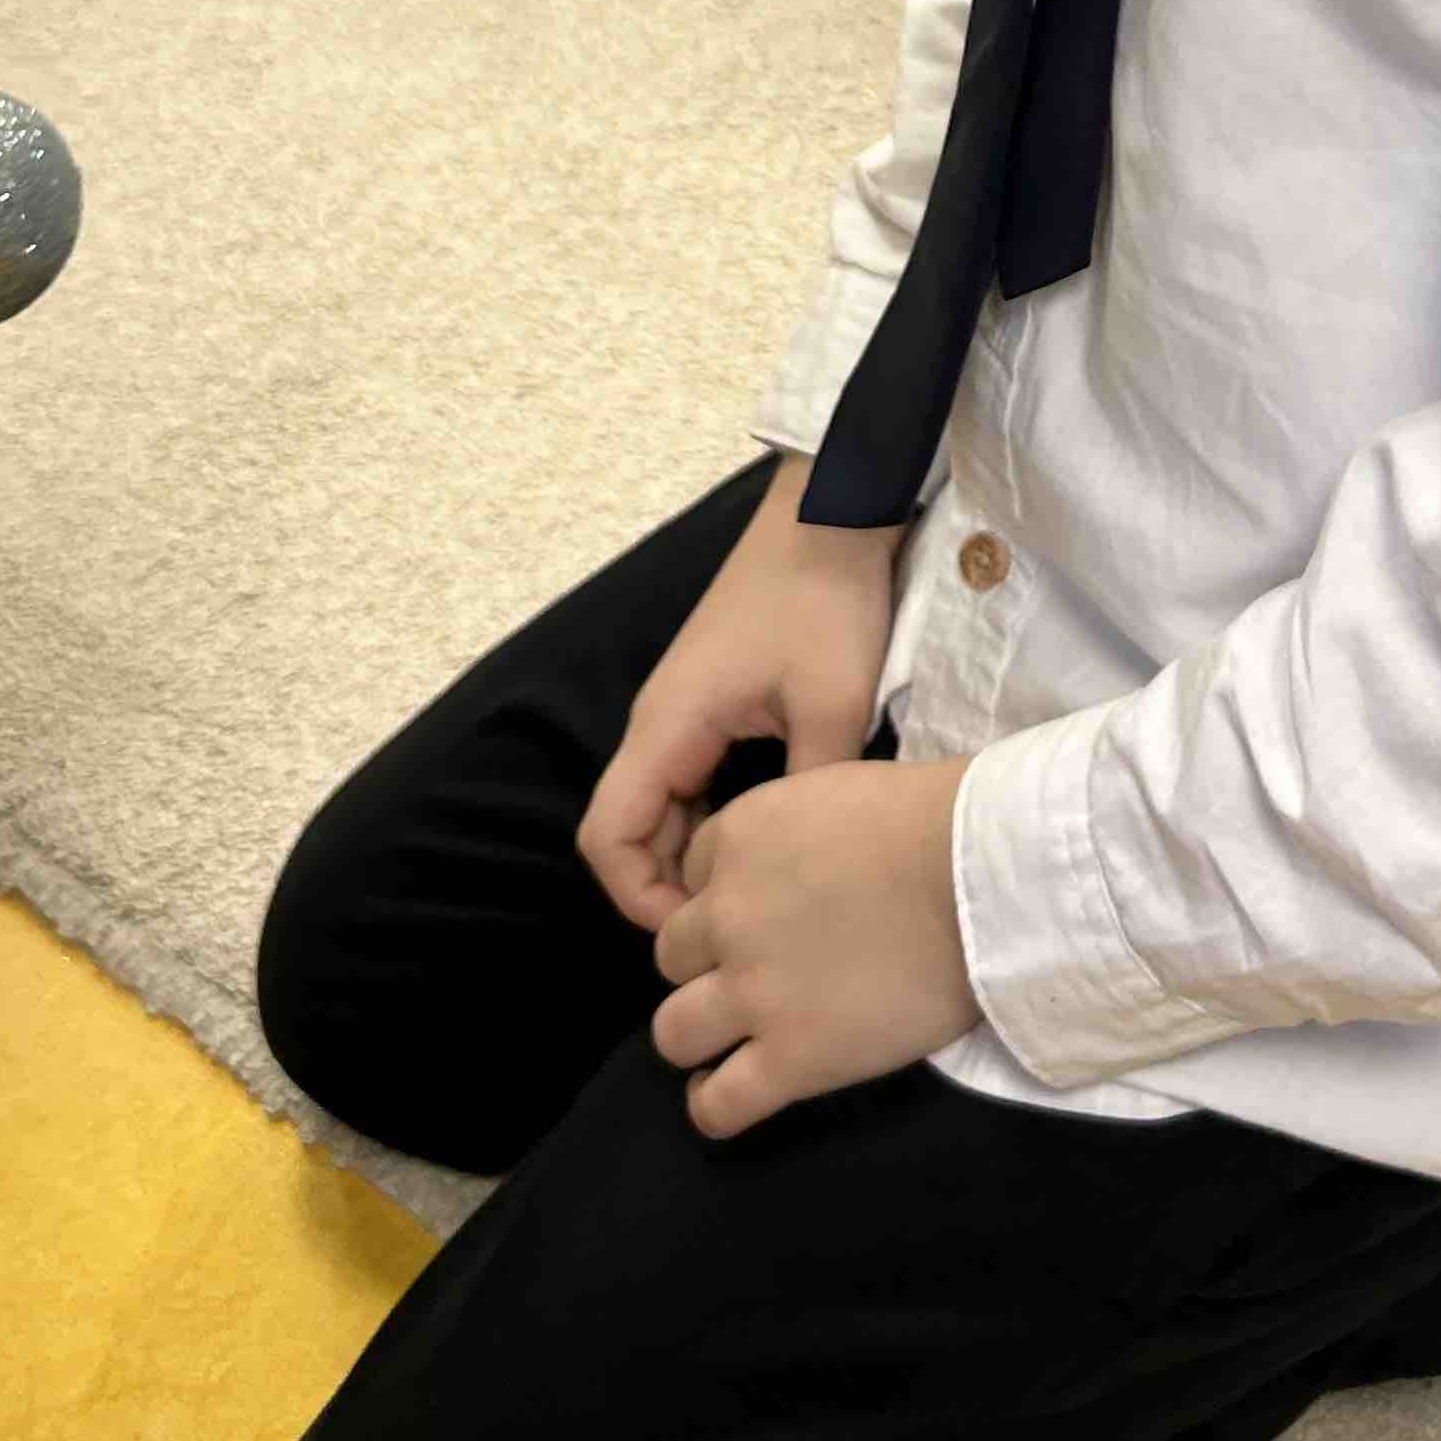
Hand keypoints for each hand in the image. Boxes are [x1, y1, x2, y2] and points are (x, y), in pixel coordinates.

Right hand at [576, 453, 902, 933]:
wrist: (833, 512)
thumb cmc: (826, 599)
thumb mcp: (830, 705)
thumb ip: (806, 793)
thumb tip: (798, 866)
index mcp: (668, 725)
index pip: (608, 838)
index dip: (639, 899)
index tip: (699, 928)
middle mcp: (660, 721)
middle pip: (626, 831)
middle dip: (666, 887)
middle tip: (735, 922)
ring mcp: (684, 710)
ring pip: (659, 808)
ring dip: (690, 854)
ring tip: (754, 890)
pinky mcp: (713, 700)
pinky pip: (690, 780)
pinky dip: (711, 820)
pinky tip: (765, 838)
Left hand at [650, 754, 977, 1138]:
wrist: (981, 875)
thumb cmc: (931, 821)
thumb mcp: (831, 790)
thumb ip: (784, 837)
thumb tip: (786, 874)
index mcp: (738, 841)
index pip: (691, 879)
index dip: (723, 898)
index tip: (765, 911)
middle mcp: (728, 917)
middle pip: (671, 957)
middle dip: (706, 965)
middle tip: (756, 972)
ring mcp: (755, 993)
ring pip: (674, 1032)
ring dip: (698, 1035)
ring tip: (731, 1041)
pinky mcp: (793, 1058)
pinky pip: (718, 1105)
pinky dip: (712, 1106)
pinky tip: (726, 1096)